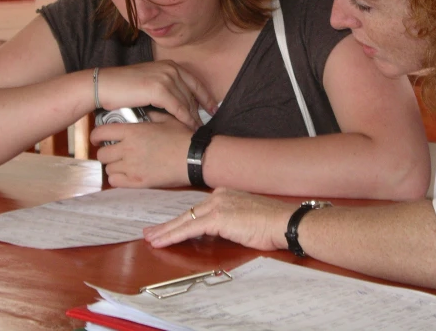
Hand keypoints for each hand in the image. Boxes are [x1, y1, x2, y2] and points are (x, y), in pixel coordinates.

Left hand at [92, 111, 191, 187]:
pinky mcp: (138, 182)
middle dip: (106, 152)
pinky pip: (115, 182)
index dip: (96, 135)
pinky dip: (118, 178)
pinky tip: (127, 174)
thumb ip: (150, 115)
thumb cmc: (183, 138)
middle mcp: (128, 149)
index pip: (101, 132)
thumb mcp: (167, 120)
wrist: (195, 158)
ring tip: (123, 164)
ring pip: (108, 168)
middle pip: (102, 153)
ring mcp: (132, 167)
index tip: (98, 138)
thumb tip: (142, 113)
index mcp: (133, 132)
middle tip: (115, 151)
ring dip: (113, 166)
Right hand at [96, 61, 216, 129]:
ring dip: (193, 118)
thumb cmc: (123, 87)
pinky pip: (178, 108)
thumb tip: (179, 101)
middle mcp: (171, 69)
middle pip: (192, 94)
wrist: (104, 85)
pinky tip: (187, 128)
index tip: (213, 109)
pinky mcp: (159, 90)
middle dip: (199, 111)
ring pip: (187, 102)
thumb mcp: (149, 81)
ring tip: (196, 130)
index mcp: (170, 65)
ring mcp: (166, 78)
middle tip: (204, 125)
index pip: (195, 82)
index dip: (206, 97)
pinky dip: (184, 119)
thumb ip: (165, 86)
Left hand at [143, 188, 294, 250]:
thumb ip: (229, 222)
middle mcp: (219, 195)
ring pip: (184, 220)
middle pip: (187, 213)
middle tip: (150, 232)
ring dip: (166, 231)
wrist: (285, 222)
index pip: (197, 209)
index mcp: (226, 194)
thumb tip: (217, 232)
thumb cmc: (272, 224)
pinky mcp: (217, 217)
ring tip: (151, 239)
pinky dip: (173, 236)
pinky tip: (162, 242)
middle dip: (167, 224)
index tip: (169, 226)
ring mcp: (217, 205)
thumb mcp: (246, 219)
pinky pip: (189, 228)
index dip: (181, 219)